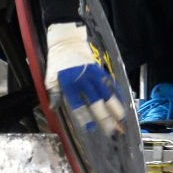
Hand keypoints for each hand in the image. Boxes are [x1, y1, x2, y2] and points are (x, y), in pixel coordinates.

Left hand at [44, 21, 124, 135]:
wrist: (67, 41)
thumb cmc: (57, 62)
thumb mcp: (50, 78)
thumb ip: (54, 94)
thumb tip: (53, 108)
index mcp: (69, 85)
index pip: (78, 105)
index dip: (85, 118)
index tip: (91, 130)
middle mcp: (83, 81)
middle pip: (96, 103)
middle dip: (104, 118)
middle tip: (112, 131)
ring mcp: (93, 76)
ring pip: (106, 94)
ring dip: (115, 108)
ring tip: (122, 121)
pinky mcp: (100, 70)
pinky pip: (110, 84)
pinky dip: (117, 95)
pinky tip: (122, 103)